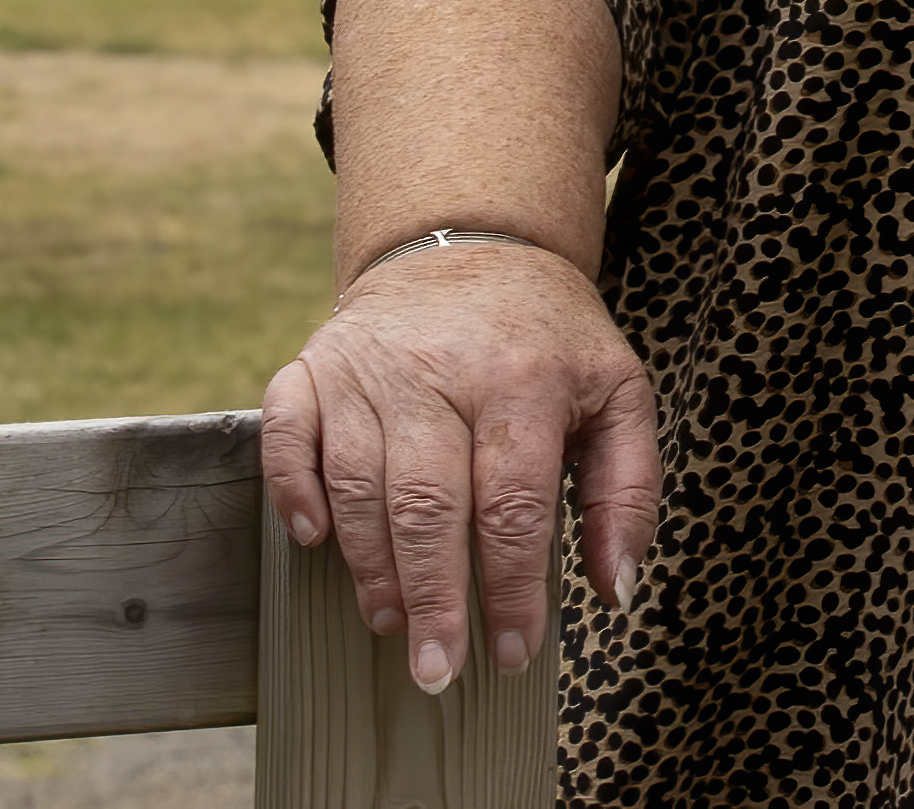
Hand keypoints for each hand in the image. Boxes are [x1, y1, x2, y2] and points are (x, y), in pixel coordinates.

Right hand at [262, 240, 661, 690]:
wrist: (475, 244)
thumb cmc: (549, 339)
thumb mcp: (618, 393)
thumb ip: (626, 490)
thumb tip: (614, 588)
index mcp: (524, 379)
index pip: (514, 503)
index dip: (512, 588)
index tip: (512, 653)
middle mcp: (441, 369)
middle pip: (428, 501)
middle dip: (432, 596)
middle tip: (437, 670)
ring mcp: (369, 366)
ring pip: (359, 480)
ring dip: (370, 563)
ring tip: (391, 621)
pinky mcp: (316, 365)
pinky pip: (287, 431)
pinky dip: (292, 488)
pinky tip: (314, 538)